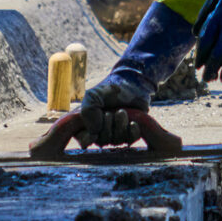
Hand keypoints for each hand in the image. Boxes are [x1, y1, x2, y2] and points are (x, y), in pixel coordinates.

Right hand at [70, 3, 194, 145]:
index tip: (99, 121)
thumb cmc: (114, 85)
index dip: (91, 134)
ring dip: (122, 129)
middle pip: (103, 143)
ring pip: (117, 142)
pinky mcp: (136, 130)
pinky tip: (136, 122)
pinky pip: (132, 140)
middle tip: (117, 113)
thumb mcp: (94, 95)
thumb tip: (92, 133)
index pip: (85, 140)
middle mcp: (104, 130)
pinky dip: (133, 132)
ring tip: (126, 115)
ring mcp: (120, 132)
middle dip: (110, 129)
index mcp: (91, 123)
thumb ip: (87, 111)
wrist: (135, 77)